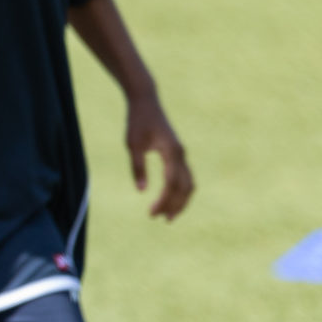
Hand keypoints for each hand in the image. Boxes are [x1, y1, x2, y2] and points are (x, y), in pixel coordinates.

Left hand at [126, 93, 193, 219]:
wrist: (146, 102)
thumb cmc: (137, 122)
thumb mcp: (132, 145)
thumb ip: (138, 167)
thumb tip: (142, 191)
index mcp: (171, 152)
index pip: (171, 184)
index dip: (163, 201)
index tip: (151, 214)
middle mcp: (180, 154)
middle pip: (185, 187)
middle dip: (175, 206)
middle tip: (161, 220)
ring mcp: (181, 154)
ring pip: (189, 183)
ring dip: (181, 200)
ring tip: (168, 214)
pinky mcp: (178, 154)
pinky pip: (185, 177)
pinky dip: (180, 191)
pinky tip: (170, 198)